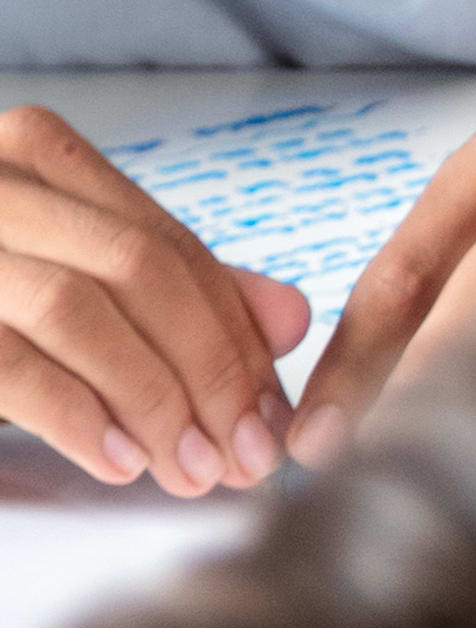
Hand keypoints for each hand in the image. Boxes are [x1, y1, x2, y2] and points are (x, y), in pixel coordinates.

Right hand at [0, 110, 313, 498]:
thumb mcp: (73, 283)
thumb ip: (175, 290)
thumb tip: (295, 317)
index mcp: (34, 155)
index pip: (168, 242)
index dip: (235, 333)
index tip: (274, 414)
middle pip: (137, 269)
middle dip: (210, 370)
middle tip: (247, 458)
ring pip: (78, 309)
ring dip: (154, 401)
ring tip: (192, 472)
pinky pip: (9, 362)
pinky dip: (78, 417)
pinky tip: (121, 461)